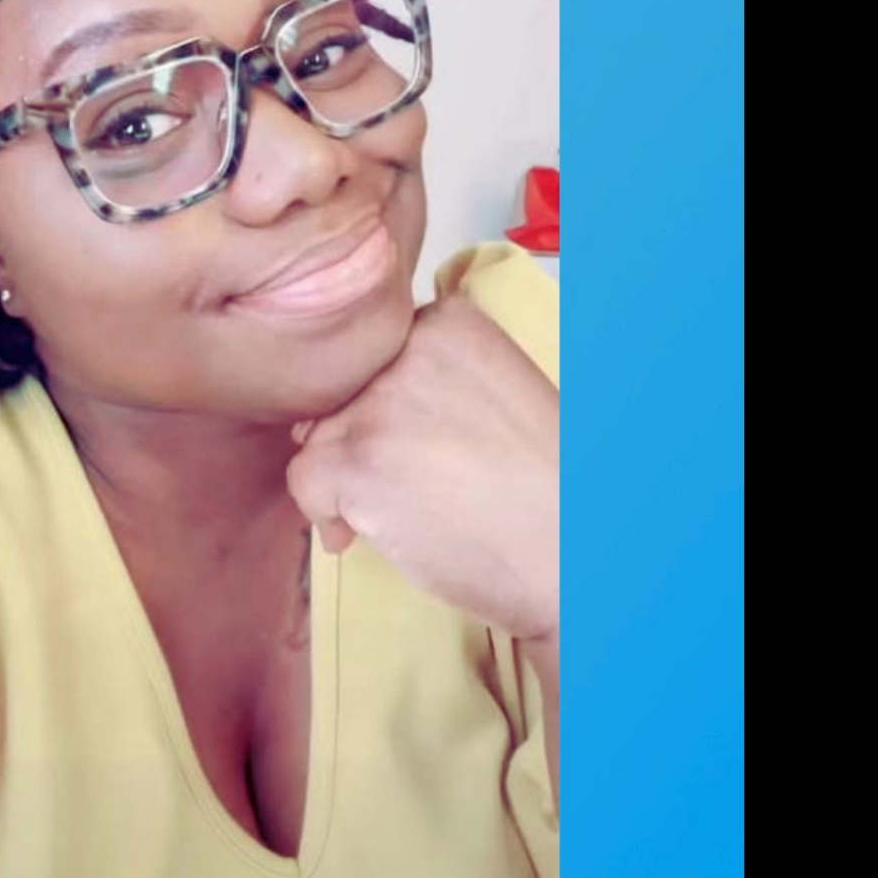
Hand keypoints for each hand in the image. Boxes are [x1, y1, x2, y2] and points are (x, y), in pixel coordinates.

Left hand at [286, 293, 558, 640]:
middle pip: (342, 394)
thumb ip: (424, 383)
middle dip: (361, 442)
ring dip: (344, 481)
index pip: (377, 357)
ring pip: (318, 437)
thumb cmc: (541, 490)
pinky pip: (304, 481)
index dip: (387, 408)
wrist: (572, 555)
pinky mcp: (354, 460)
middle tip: (413, 486)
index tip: (422, 446)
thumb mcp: (494, 396)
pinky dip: (326, 516)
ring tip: (402, 512)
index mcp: (450, 323)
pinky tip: (365, 537)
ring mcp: (378, 404)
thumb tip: (327, 414)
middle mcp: (410, 348)